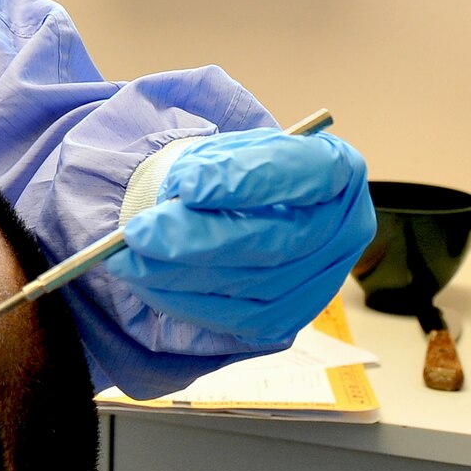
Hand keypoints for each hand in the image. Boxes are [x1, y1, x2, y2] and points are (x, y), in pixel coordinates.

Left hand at [105, 129, 374, 348]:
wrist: (236, 212)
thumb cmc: (232, 173)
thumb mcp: (224, 149)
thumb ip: (211, 164)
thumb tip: (181, 195)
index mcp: (337, 170)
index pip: (307, 173)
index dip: (249, 181)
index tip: (187, 187)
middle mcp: (342, 230)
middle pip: (279, 240)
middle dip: (200, 238)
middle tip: (139, 232)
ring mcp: (321, 282)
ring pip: (254, 287)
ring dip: (182, 275)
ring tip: (128, 258)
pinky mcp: (289, 320)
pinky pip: (238, 321)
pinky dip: (186, 303)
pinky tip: (147, 282)